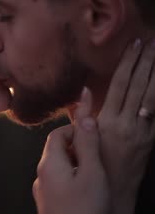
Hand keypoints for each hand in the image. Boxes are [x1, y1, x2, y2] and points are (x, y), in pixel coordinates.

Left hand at [33, 89, 108, 213]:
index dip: (75, 129)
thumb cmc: (84, 209)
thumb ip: (88, 145)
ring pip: (58, 167)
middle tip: (96, 155)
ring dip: (74, 164)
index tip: (93, 135)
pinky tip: (85, 191)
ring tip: (94, 174)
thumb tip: (85, 117)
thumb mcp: (92, 173)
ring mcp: (42, 190)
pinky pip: (58, 182)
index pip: (56, 133)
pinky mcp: (47, 203)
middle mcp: (40, 174)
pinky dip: (71, 179)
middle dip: (76, 147)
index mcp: (49, 163)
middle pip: (56, 149)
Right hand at [96, 39, 154, 213]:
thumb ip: (82, 114)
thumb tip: (82, 92)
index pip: (119, 84)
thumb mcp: (83, 137)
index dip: (127, 63)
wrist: (114, 188)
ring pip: (151, 95)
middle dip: (145, 61)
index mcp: (106, 120)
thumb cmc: (93, 162)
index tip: (133, 45)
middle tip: (150, 41)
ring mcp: (142, 129)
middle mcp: (126, 122)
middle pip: (137, 85)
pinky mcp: (151, 137)